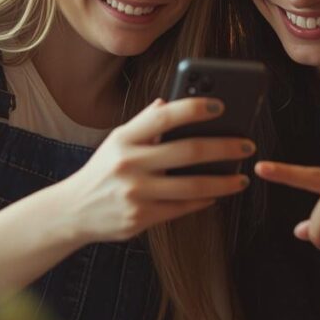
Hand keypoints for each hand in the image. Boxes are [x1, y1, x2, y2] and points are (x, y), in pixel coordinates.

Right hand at [56, 98, 252, 244]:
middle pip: (187, 151)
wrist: (72, 211)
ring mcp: (135, 192)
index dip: (194, 108)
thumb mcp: (117, 142)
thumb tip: (167, 102)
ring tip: (241, 178)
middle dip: (224, 148)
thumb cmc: (103, 171)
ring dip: (223, 182)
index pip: (163, 116)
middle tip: (247, 145)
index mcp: (124, 138)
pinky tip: (217, 195)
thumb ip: (143, 123)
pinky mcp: (140, 218)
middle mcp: (129, 163)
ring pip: (191, 186)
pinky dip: (204, 201)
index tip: (221, 105)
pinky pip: (181, 208)